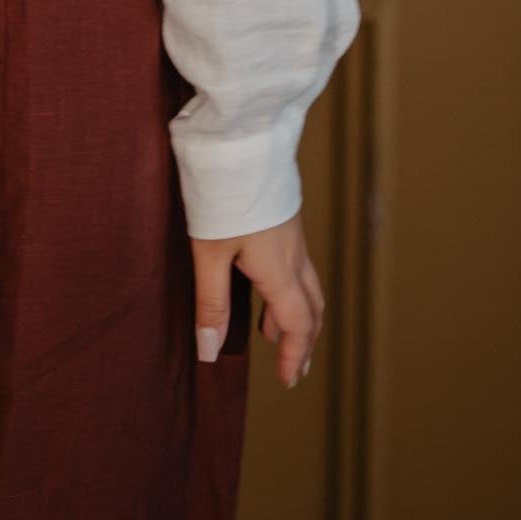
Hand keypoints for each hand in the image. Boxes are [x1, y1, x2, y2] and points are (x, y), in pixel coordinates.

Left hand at [191, 210, 324, 390]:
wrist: (243, 139)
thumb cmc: (223, 194)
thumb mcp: (209, 253)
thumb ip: (211, 303)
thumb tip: (211, 352)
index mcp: (280, 271)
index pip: (298, 325)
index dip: (295, 356)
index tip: (289, 381)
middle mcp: (295, 256)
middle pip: (311, 309)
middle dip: (305, 341)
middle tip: (295, 369)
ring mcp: (293, 236)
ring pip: (307, 287)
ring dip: (298, 315)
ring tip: (276, 335)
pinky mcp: (285, 219)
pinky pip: (298, 267)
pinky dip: (291, 290)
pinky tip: (269, 287)